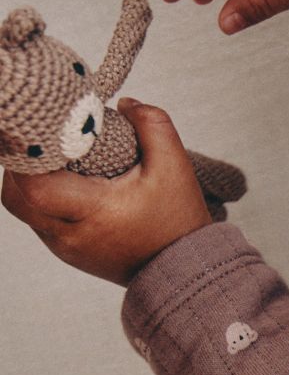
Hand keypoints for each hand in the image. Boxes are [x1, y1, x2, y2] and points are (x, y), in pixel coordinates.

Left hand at [2, 100, 213, 285]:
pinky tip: (65, 183)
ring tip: (53, 160)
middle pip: (15, 197)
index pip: (33, 186)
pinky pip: (39, 221)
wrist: (185, 271)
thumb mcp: (175, 166)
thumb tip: (123, 103)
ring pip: (22, 209)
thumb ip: (152, 124)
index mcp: (94, 212)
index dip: (26, 156)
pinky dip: (43, 198)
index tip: (40, 132)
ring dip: (29, 182)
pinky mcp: (68, 252)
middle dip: (18, 167)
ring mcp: (66, 247)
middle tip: (40, 143)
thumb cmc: (178, 220)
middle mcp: (72, 234)